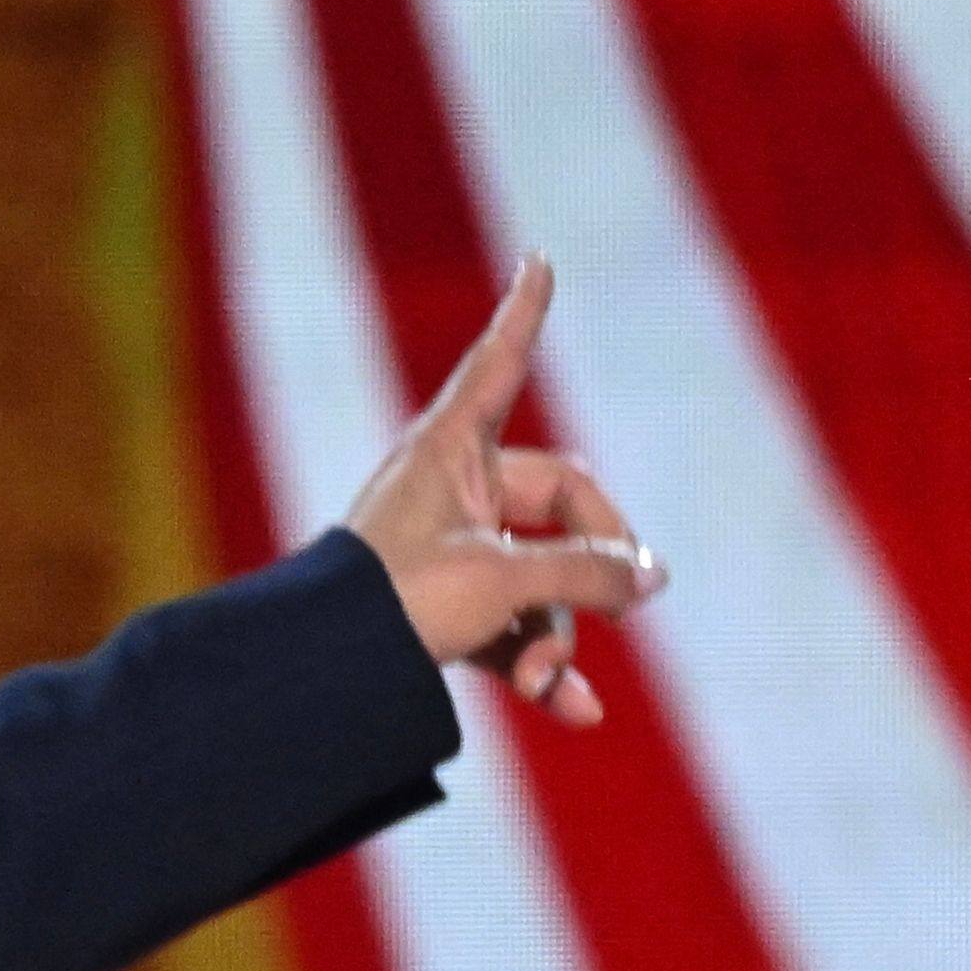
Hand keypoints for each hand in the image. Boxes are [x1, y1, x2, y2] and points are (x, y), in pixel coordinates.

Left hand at [339, 253, 665, 727]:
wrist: (318, 675)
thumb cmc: (396, 603)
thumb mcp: (502, 580)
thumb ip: (586, 571)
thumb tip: (652, 577)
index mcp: (450, 448)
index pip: (500, 364)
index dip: (523, 316)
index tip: (536, 260)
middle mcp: (453, 488)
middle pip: (562, 509)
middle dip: (587, 573)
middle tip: (623, 610)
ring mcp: (452, 551)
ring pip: (540, 580)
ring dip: (555, 637)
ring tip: (548, 686)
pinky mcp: (446, 611)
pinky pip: (512, 629)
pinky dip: (538, 667)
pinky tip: (571, 710)